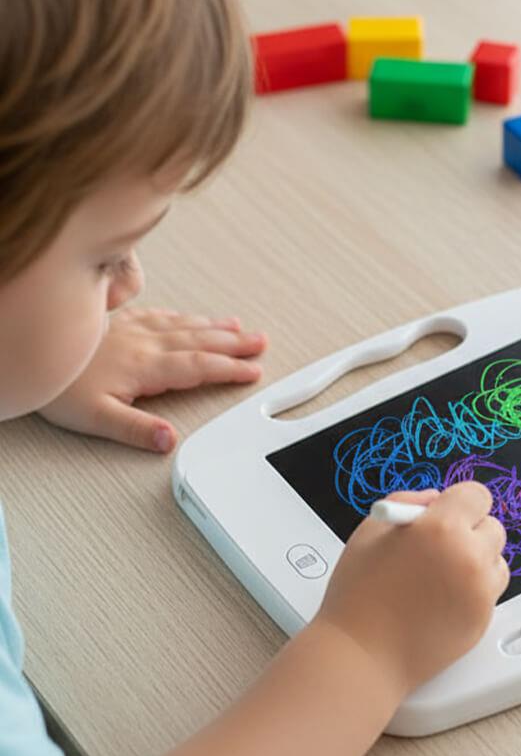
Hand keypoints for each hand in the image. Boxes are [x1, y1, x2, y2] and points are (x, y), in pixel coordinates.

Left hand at [38, 307, 266, 452]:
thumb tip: (169, 440)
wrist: (23, 348)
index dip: (229, 369)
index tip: (253, 371)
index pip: (198, 367)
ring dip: (215, 327)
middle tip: (260, 343)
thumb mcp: (95, 418)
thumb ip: (135, 429)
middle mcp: (143, 344)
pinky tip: (190, 317)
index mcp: (144, 367)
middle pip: (199, 341)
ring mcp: (131, 329)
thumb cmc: (57, 388)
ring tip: (239, 328)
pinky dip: (183, 317)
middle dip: (234, 344)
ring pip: (183, 325)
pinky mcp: (117, 322)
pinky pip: (160, 315)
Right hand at [317, 483, 509, 697]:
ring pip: (496, 560)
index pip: (476, 495)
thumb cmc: (358, 595)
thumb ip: (408, 502)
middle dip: (469, 531)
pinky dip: (474, 590)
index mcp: (441, 527)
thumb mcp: (371, 530)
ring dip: (476, 561)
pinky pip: (491, 591)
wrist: (362, 654)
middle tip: (439, 546)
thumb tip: (435, 499)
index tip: (448, 511)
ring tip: (439, 576)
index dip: (459, 502)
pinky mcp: (484, 618)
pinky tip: (441, 598)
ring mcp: (480, 590)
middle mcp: (469, 556)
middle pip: (493, 527)